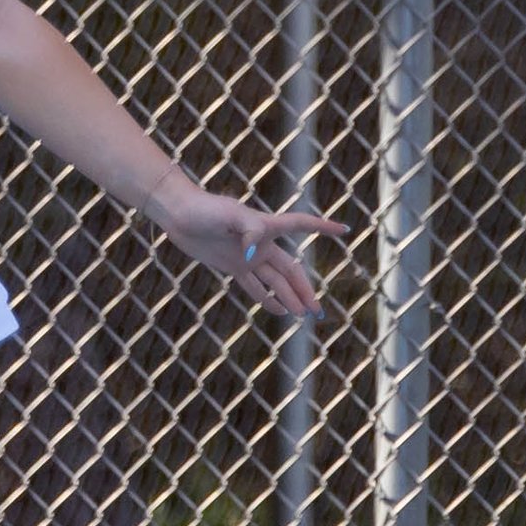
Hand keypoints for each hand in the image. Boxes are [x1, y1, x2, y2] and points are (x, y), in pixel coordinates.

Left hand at [143, 170, 345, 318]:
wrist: (178, 214)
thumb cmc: (205, 209)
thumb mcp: (229, 216)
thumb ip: (248, 231)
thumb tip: (255, 256)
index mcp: (267, 226)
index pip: (302, 224)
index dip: (323, 227)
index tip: (346, 230)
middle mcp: (262, 243)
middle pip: (291, 270)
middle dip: (304, 290)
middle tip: (317, 311)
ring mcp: (248, 256)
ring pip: (275, 282)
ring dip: (289, 298)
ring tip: (303, 316)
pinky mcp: (233, 266)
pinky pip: (255, 286)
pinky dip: (266, 299)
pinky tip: (279, 311)